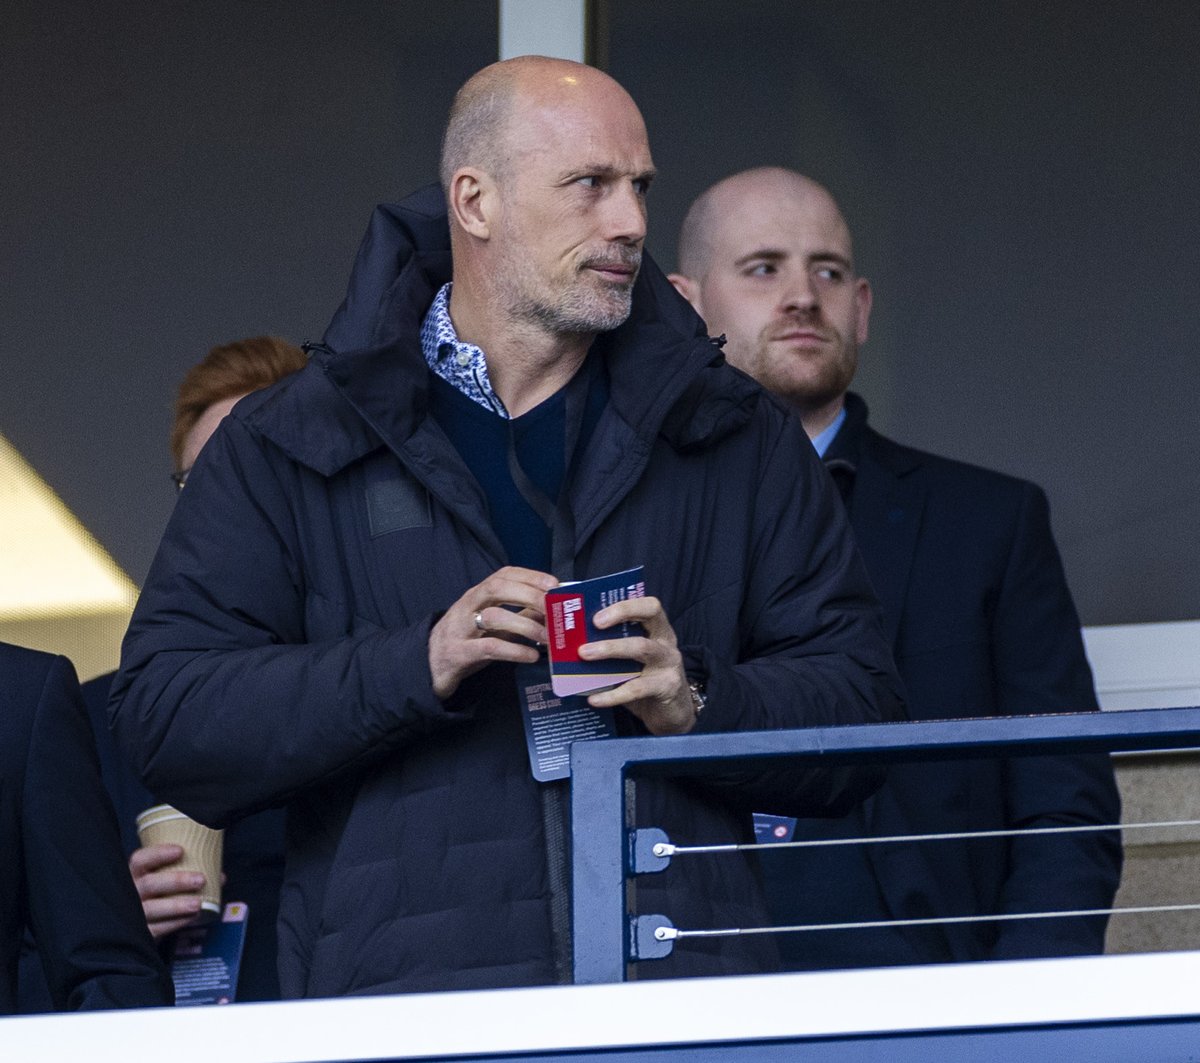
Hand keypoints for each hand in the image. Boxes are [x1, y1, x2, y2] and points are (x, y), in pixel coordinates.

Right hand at [129, 844, 207, 938]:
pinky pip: (156, 928)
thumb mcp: (163, 880)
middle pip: (150, 884)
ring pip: (151, 909)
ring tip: (198, 904)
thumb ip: (187, 874)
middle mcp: (130, 893)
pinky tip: (191, 918)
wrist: (139, 926)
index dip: (158, 854)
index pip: (140, 860)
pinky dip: (175, 923)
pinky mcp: (140, 933)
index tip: (180, 851)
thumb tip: (220, 876)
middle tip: (201, 880)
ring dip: (177, 905)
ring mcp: (132, 914)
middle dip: (176, 881)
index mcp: (134, 875)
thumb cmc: (156, 896)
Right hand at [429, 566, 559, 699]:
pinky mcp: (458, 653)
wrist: (428, 665)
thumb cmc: (466, 640)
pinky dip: (514, 651)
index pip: (504, 575)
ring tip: (548, 637)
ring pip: (493, 617)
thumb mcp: (494, 625)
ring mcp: (461, 628)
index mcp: (478, 595)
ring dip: (526, 625)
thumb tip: (551, 607)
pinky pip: (489, 647)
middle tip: (553, 608)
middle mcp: (468, 606)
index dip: (530, 575)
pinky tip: (531, 656)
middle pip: (497, 588)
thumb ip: (520, 614)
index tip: (554, 583)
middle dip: (529, 595)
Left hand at [580, 596, 696, 735]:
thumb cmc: (645, 681)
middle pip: (650, 614)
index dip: (625, 604)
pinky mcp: (666, 687)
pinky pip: (636, 688)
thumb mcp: (631, 661)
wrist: (671, 715)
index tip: (598, 612)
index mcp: (657, 629)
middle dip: (620, 614)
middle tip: (593, 623)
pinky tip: (594, 698)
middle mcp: (666, 642)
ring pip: (641, 648)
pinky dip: (612, 694)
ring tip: (584, 654)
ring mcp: (668, 663)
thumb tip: (573, 643)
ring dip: (610, 648)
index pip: (647, 604)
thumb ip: (612, 648)